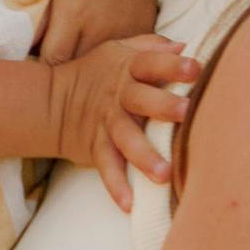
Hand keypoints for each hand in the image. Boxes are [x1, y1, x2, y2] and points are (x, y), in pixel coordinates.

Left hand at [39, 0, 168, 60]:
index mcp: (73, 14)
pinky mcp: (141, 39)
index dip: (41, 66)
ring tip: (76, 57)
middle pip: (75, 71)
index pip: (51, 60)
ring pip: (99, 71)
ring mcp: (124, 36)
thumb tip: (17, 48)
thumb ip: (39, 17)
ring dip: (86, 70)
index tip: (35, 62)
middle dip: (62, 73)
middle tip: (53, 63)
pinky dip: (109, 62)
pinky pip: (120, 62)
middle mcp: (100, 30)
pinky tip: (101, 49)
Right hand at [48, 34, 196, 210]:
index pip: (151, 62)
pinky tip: (129, 204)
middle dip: (163, 105)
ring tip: (164, 174)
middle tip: (188, 112)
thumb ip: (153, 47)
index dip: (172, 64)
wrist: (55, 101)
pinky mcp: (96, 147)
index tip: (195, 68)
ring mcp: (106, 123)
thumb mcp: (121, 50)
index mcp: (129, 68)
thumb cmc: (101, 73)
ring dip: (144, 156)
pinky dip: (116, 185)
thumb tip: (184, 46)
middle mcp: (119, 95)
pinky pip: (106, 166)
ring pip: (125, 138)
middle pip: (141, 99)